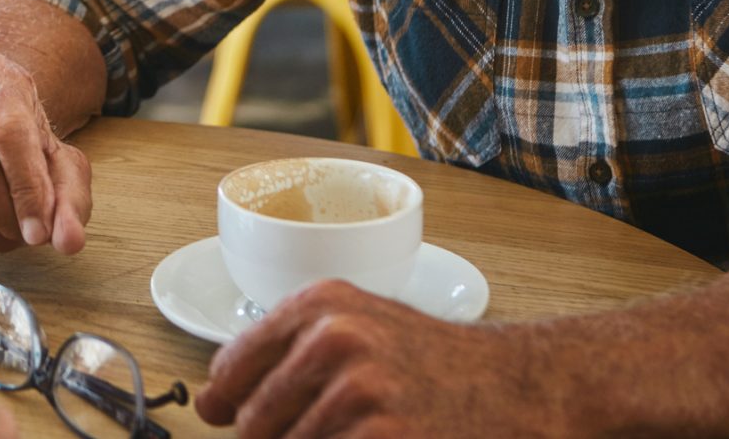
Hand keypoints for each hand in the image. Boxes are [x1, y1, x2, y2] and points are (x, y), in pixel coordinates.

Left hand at [195, 281, 568, 437]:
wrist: (516, 384)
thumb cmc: (430, 360)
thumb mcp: (357, 327)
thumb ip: (284, 354)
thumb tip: (213, 404)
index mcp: (319, 304)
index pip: (232, 368)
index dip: (223, 402)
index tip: (220, 416)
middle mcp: (335, 338)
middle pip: (254, 422)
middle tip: (326, 427)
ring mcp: (360, 390)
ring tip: (362, 431)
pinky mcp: (385, 435)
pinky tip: (378, 438)